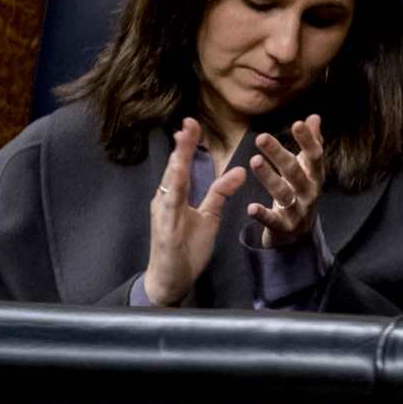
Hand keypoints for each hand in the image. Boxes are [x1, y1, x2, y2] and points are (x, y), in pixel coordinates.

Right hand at [144, 118, 245, 305]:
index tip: (193, 123)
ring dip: (176, 163)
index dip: (187, 145)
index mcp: (175, 196)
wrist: (169, 280)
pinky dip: (174, 194)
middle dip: (181, 146)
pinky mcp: (164, 231)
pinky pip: (170, 210)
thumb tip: (239, 170)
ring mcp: (162, 215)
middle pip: (174, 169)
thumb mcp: (209, 217)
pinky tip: (178, 180)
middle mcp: (165, 201)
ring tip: (183, 142)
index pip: (182, 165)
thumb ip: (220, 194)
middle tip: (189, 123)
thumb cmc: (186, 248)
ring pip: (169, 185)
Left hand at [247, 114, 324, 248]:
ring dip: (269, 178)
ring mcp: (298, 211)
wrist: (300, 232)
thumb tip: (314, 117)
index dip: (307, 140)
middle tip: (261, 137)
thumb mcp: (308, 169)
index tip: (296, 123)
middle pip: (294, 171)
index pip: (314, 156)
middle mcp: (309, 192)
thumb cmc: (301, 191)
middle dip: (278, 154)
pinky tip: (251, 207)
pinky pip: (273, 221)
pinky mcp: (285, 228)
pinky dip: (263, 215)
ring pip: (283, 193)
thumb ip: (312, 143)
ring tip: (254, 161)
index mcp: (314, 176)